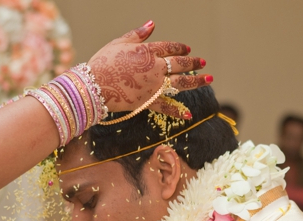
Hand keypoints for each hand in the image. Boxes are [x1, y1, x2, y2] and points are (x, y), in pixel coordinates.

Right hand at [88, 20, 210, 117]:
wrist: (93, 86)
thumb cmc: (102, 62)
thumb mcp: (119, 43)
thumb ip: (138, 34)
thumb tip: (152, 23)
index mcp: (147, 52)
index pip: (170, 48)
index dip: (180, 48)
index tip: (187, 50)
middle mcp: (155, 68)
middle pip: (179, 64)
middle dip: (193, 63)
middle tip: (203, 63)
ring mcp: (153, 86)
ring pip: (180, 83)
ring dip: (196, 81)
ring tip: (209, 80)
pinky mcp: (148, 102)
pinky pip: (166, 107)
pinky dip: (177, 111)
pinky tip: (189, 114)